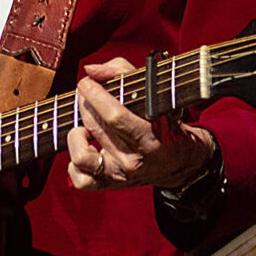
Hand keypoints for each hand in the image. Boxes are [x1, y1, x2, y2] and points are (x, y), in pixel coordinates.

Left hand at [64, 59, 214, 190]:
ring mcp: (120, 175)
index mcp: (150, 137)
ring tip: (84, 126)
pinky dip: (74, 163)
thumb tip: (91, 71)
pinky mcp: (110, 185)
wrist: (181, 163)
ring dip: (76, 136)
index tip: (86, 82)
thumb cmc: (166, 122)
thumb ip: (122, 73)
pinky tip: (85, 147)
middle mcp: (134, 159)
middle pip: (96, 128)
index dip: (95, 96)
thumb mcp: (155, 92)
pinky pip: (80, 179)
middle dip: (85, 104)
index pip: (115, 116)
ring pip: (82, 157)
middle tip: (86, 94)